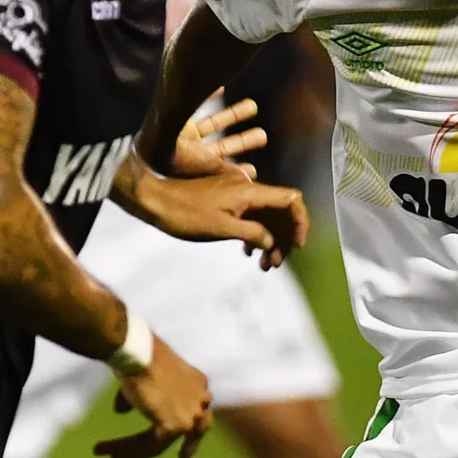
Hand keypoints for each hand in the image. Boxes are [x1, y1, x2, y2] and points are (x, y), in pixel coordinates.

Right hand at [92, 344, 213, 457]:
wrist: (141, 353)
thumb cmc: (139, 356)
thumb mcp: (142, 374)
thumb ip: (136, 395)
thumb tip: (121, 410)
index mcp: (197, 381)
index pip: (193, 406)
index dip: (185, 419)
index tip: (178, 428)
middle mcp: (200, 399)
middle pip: (193, 429)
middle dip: (190, 445)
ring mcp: (190, 415)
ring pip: (161, 441)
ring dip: (133, 450)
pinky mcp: (175, 426)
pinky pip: (150, 446)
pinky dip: (128, 451)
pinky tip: (111, 455)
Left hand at [129, 160, 309, 268]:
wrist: (156, 201)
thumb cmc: (185, 214)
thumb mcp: (221, 228)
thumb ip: (252, 233)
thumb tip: (272, 241)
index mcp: (250, 192)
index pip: (291, 200)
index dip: (301, 222)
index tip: (297, 246)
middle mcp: (248, 191)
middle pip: (281, 214)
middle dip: (284, 240)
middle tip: (274, 264)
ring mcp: (238, 197)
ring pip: (266, 219)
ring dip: (270, 242)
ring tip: (264, 266)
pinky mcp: (227, 204)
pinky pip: (251, 219)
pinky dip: (255, 236)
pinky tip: (247, 253)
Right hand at [167, 95, 265, 176]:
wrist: (150, 145)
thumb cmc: (178, 162)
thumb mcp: (209, 170)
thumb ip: (229, 173)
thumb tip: (251, 181)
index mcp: (199, 168)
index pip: (223, 169)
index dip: (239, 169)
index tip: (254, 169)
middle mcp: (191, 152)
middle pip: (223, 145)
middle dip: (244, 141)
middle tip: (264, 136)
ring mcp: (183, 135)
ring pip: (214, 122)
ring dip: (234, 114)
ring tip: (254, 106)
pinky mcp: (176, 119)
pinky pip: (196, 103)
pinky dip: (209, 95)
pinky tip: (221, 87)